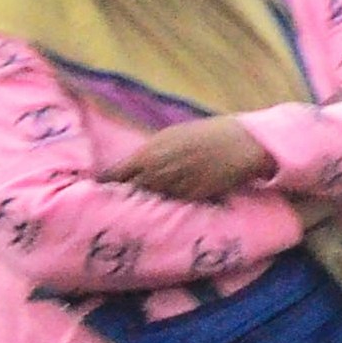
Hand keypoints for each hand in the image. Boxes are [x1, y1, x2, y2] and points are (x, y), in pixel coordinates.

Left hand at [114, 117, 270, 202]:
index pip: (115, 174)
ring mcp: (174, 187)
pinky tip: (165, 209)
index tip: (101, 188)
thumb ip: (151, 150)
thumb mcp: (171, 135)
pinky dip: (167, 206)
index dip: (107, 183)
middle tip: (118, 201)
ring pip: (150, 201)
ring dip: (145, 203)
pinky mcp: (192, 198)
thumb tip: (136, 162)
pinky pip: (172, 205)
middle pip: (130, 191)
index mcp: (148, 153)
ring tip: (140, 207)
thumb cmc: (207, 133)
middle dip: (124, 195)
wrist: (240, 143)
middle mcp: (157, 172)